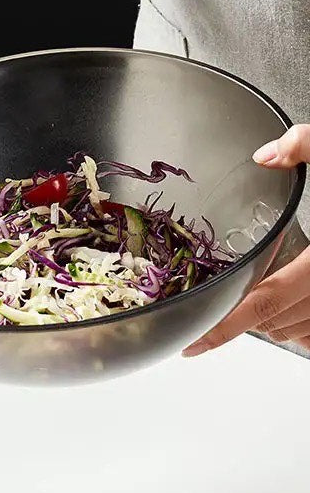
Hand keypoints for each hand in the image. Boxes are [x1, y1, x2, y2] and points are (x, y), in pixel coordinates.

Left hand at [184, 125, 309, 356]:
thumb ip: (309, 146)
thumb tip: (265, 154)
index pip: (262, 302)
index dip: (222, 329)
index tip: (194, 346)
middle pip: (275, 321)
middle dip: (246, 312)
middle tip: (224, 295)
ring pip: (300, 333)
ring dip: (275, 320)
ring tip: (258, 299)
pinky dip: (303, 326)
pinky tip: (296, 306)